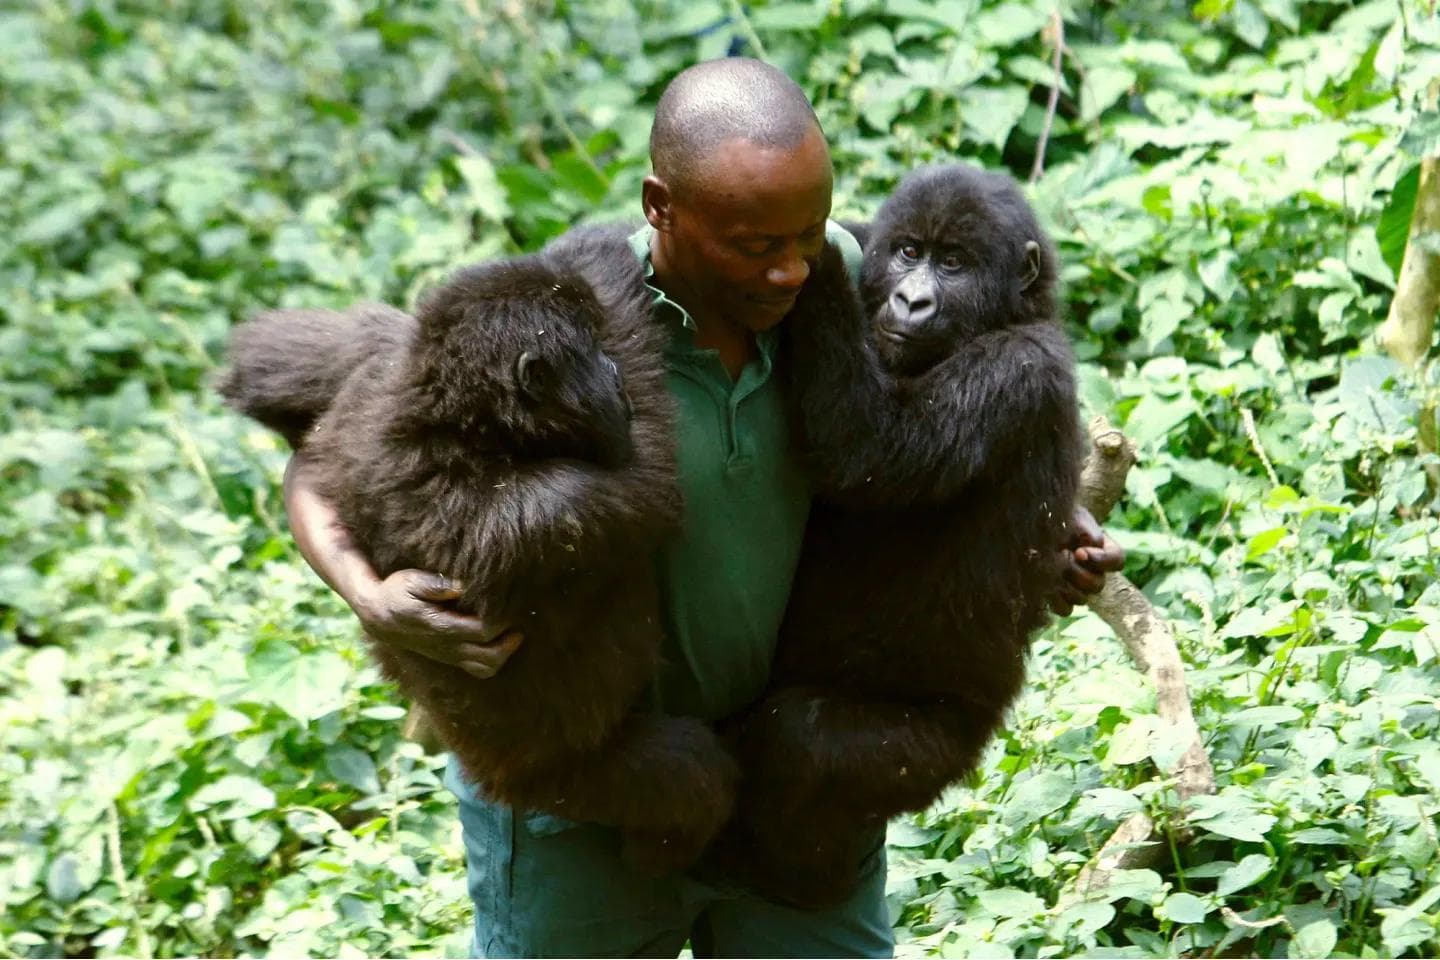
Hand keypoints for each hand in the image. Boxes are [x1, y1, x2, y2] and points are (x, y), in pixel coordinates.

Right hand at [351, 569, 522, 678]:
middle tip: (518, 622)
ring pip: (487, 667)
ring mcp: (450, 655)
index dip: (501, 621)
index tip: (509, 605)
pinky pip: (479, 670)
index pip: (482, 631)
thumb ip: (437, 584)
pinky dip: (494, 661)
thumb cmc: (396, 593)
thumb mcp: (411, 581)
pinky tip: (499, 643)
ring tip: (512, 634)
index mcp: (442, 627)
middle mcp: (448, 646)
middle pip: (491, 655)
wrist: (378, 617)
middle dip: (509, 641)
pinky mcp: (451, 658)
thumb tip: (463, 585)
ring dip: (505, 654)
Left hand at [1052, 505, 1124, 614]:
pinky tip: (1044, 584)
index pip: (1116, 561)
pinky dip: (1055, 599)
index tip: (1079, 551)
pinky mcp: (1060, 598)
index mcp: (1104, 551)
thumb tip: (1086, 553)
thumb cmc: (1058, 520)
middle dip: (1077, 573)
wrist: (1032, 529)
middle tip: (1059, 559)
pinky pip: (1064, 609)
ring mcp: (1078, 588)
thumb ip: (1089, 533)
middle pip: (1098, 585)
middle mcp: (1095, 573)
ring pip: (1082, 599)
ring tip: (1050, 570)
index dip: (1100, 560)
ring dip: (1065, 585)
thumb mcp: (1075, 519)